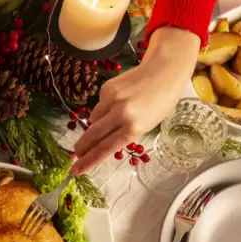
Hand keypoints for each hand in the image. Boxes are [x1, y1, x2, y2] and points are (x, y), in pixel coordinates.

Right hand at [71, 27, 199, 174]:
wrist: (164, 71)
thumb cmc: (161, 102)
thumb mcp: (148, 124)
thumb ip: (125, 133)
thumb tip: (101, 140)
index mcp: (135, 127)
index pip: (106, 148)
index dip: (89, 161)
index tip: (76, 170)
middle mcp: (121, 114)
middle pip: (93, 136)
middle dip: (82, 147)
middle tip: (76, 154)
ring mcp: (112, 99)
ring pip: (93, 119)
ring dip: (96, 124)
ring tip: (114, 117)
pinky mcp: (106, 88)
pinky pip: (98, 105)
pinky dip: (104, 108)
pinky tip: (118, 101)